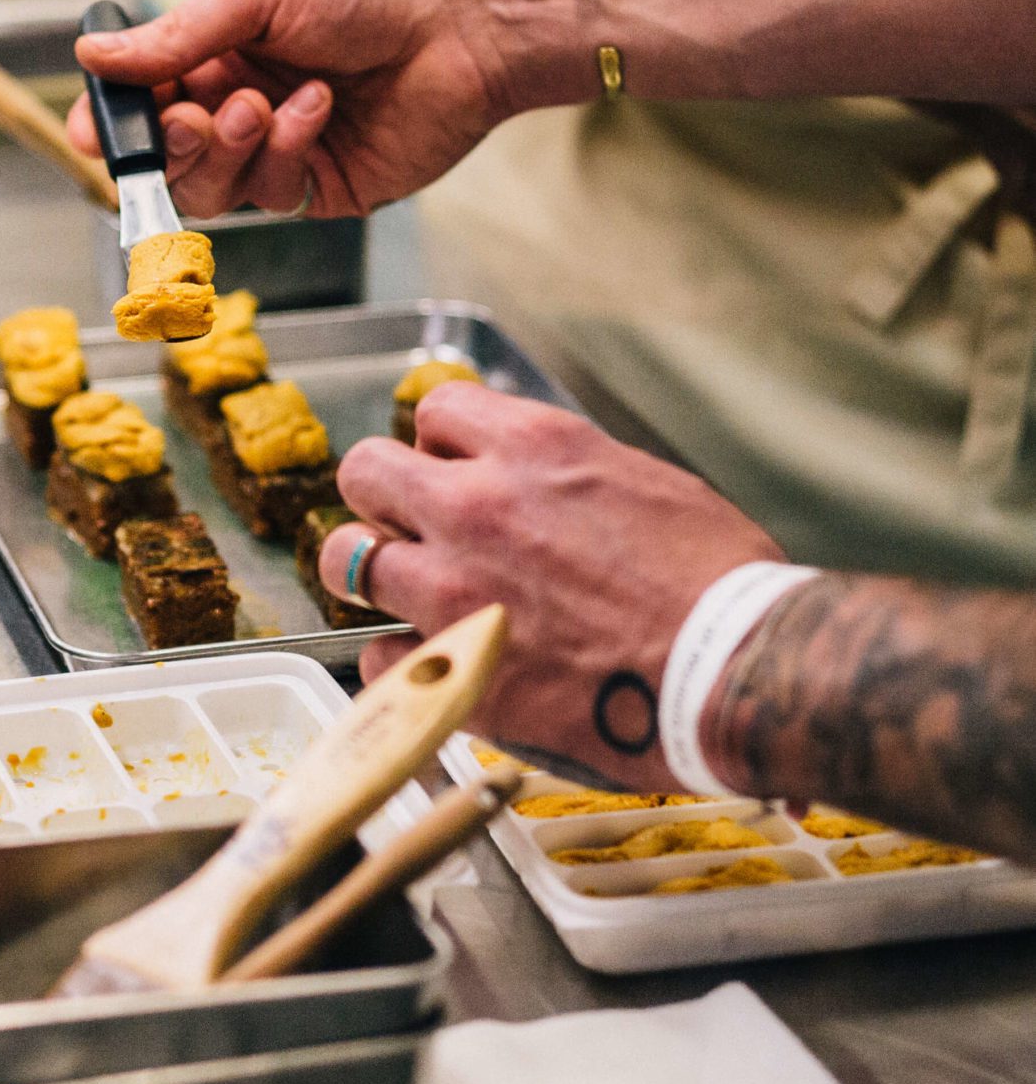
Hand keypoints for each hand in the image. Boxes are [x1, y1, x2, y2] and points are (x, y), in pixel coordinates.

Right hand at [67, 0, 585, 218]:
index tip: (97, 132)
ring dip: (229, 148)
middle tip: (194, 116)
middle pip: (172, 159)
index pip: (145, 104)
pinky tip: (319, 108)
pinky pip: (275, 195)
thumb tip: (91, 55)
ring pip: (215, 188)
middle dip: (173, 143)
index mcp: (218, 52)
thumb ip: (175, 36)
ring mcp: (284, 151)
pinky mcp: (327, 187)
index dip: (114, 124)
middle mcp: (243, 105)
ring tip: (263, 103)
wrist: (463, 19)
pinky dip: (285, 151)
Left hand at [320, 385, 779, 788]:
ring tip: (408, 596)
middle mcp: (477, 506)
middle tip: (409, 527)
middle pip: (365, 473)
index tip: (455, 470)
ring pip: (349, 561)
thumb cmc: (719, 584)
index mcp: (535, 447)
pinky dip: (401, 662)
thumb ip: (567, 475)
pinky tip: (435, 667)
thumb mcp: (647, 484)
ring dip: (376, 575)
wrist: (735, 672)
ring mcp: (455, 589)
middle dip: (382, 497)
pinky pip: (377, 657)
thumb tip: (538, 484)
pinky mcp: (454, 670)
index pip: (435, 411)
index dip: (441, 444)